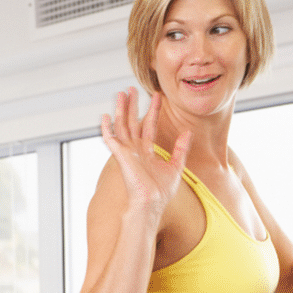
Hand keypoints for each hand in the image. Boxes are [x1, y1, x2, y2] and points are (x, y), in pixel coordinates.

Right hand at [101, 88, 191, 220]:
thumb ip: (180, 149)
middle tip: (131, 89)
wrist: (152, 203)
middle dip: (132, 105)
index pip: (149, 125)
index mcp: (146, 151)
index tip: (156, 95)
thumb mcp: (176, 166)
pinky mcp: (121, 157)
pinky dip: (106, 128)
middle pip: (131, 122)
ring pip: (121, 126)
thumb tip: (187, 132)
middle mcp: (135, 150)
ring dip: (120, 110)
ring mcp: (127, 152)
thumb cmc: (161, 191)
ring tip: (120, 94)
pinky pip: (111, 140)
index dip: (152, 110)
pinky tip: (104, 116)